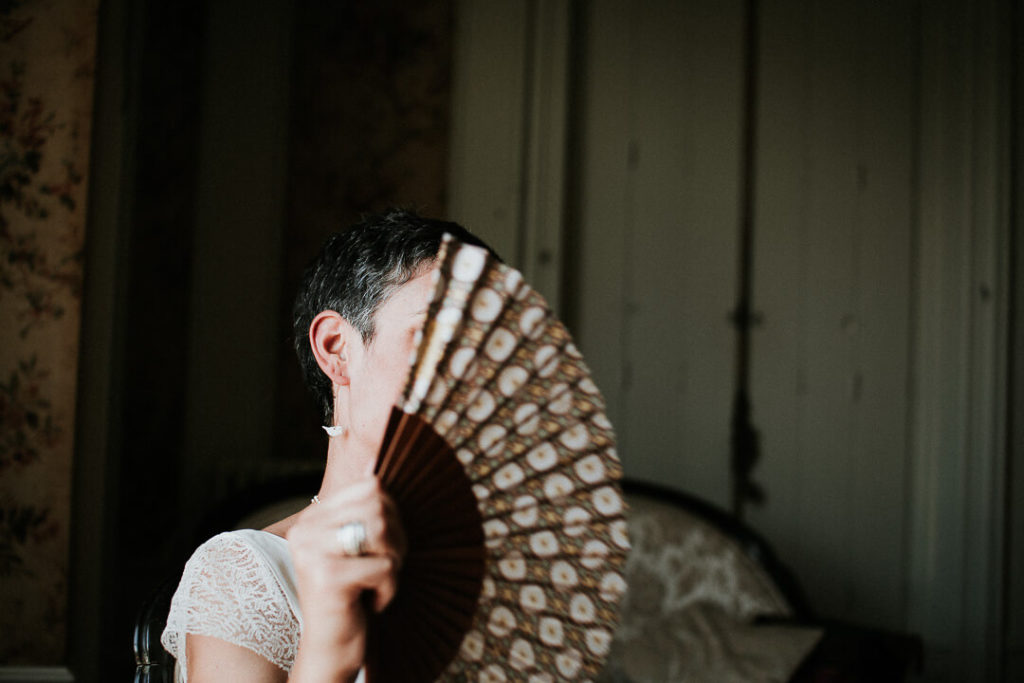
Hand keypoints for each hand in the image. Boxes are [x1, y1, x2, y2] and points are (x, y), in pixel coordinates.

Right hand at [286, 477, 405, 679]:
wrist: (330, 649)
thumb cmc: (352, 596)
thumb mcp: (357, 548)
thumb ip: (366, 511)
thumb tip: (381, 460)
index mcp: (312, 518)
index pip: (370, 486)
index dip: (393, 514)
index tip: (384, 547)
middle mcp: (305, 530)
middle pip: (379, 506)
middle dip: (397, 540)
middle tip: (386, 568)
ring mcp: (312, 552)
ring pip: (382, 531)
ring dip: (393, 562)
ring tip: (378, 583)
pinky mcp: (327, 578)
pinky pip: (385, 567)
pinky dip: (389, 589)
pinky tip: (371, 603)